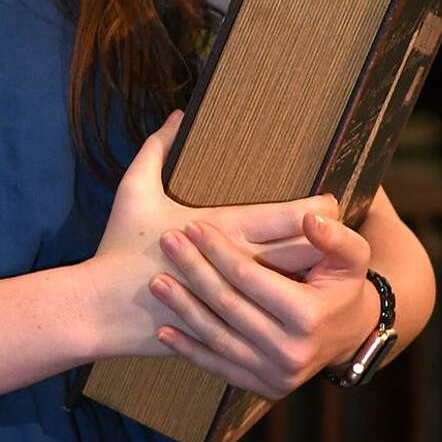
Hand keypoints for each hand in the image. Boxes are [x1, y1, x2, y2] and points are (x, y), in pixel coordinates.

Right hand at [82, 111, 342, 363]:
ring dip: (315, 276)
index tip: (331, 200)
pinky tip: (303, 303)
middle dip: (326, 243)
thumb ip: (157, 149)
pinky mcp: (229, 325)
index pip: (290, 216)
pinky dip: (293, 308)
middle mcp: (237, 262)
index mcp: (223, 227)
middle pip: (303, 251)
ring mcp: (236, 298)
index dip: (320, 208)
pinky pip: (275, 317)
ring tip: (330, 265)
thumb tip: (178, 116)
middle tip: (339, 232)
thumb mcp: (134, 191)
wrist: (102, 308)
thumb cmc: (119, 247)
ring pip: (295, 287)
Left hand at [150, 202, 375, 400]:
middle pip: (228, 305)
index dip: (219, 250)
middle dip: (193, 270)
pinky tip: (164, 331)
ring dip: (182, 309)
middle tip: (167, 242)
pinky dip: (189, 350)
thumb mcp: (352, 257)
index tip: (194, 225)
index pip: (249, 277)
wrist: (351, 336)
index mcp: (309, 316)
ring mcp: (275, 374)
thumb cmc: (344, 286)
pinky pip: (219, 367)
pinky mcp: (263, 388)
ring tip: (155, 282)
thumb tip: (310, 218)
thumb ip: (335, 236)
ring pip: (217, 337)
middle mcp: (291, 351)